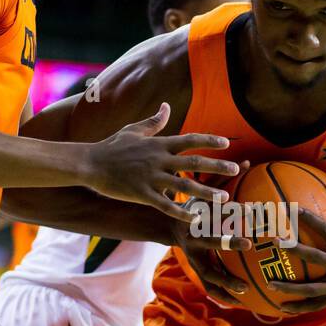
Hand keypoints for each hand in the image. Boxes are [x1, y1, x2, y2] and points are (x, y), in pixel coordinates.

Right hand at [82, 103, 240, 222]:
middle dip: (217, 165)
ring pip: (184, 185)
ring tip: (224, 197)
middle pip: (193, 162)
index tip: (227, 143)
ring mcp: (151, 178)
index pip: (190, 140)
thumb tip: (166, 106)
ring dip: (206, 191)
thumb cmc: (111, 146)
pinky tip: (197, 219)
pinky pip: (166, 205)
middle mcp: (158, 159)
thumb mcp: (134, 130)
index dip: (209, 140)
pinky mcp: (142, 194)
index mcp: (158, 144)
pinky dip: (182, 212)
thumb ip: (154, 121)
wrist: (89, 163)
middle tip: (236, 169)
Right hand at [170, 160, 253, 309]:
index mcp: (197, 218)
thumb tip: (245, 162)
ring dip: (226, 282)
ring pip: (208, 272)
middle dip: (228, 242)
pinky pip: (209, 285)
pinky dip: (223, 295)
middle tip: (248, 243)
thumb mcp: (203, 192)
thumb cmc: (192, 206)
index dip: (231, 210)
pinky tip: (239, 303)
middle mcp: (193, 238)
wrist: (165, 225)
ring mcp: (193, 256)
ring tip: (245, 290)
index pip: (216, 213)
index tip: (251, 208)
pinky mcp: (196, 268)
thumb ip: (224, 179)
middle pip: (211, 241)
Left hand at [268, 178, 325, 314]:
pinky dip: (299, 307)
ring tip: (270, 283)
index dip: (311, 220)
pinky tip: (280, 307)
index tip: (293, 210)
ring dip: (291, 288)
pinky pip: (316, 305)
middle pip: (318, 259)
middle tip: (275, 243)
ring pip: (314, 290)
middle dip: (296, 251)